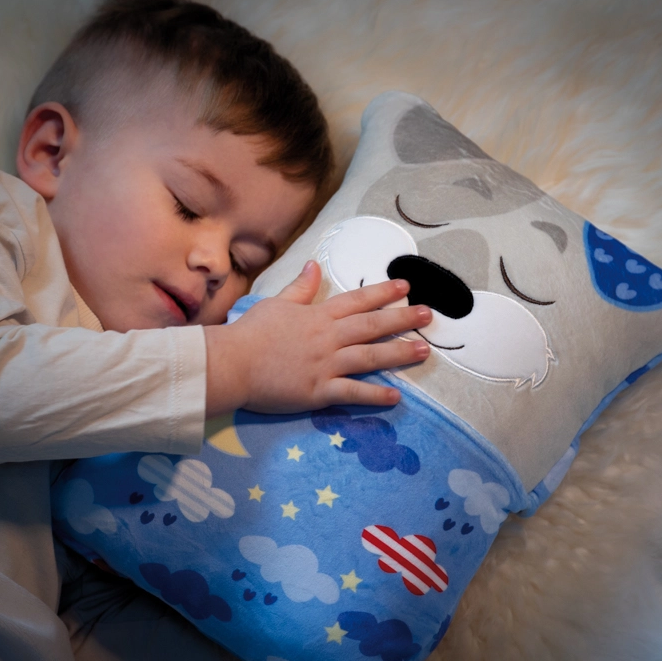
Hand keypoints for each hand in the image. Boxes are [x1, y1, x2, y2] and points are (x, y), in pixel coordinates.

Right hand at [204, 260, 431, 415]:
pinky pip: (353, 393)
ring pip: (370, 357)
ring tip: (424, 351)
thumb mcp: (276, 303)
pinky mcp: (319, 391)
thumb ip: (300, 287)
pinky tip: (396, 396)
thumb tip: (314, 264)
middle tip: (429, 314)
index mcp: (318, 315)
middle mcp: (328, 338)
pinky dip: (375, 394)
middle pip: (372, 325)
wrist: (232, 364)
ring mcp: (326, 365)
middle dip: (403, 319)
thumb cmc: (250, 333)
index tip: (406, 287)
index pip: (357, 300)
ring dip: (399, 353)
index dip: (383, 293)